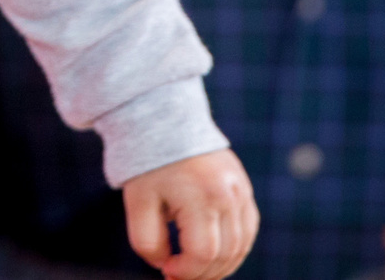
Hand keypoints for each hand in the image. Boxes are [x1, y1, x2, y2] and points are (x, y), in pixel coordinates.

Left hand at [121, 148, 257, 279]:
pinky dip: (234, 250)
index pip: (203, 253)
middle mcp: (228, 194)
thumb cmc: (147, 164)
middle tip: (177, 275)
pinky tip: (213, 256)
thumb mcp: (136, 203)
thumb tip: (167, 266)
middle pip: (224, 254)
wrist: (165, 120)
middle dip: (200, 274)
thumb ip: (147, 241)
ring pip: (241, 247)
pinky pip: (248, 230)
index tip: (165, 269)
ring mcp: (241, 191)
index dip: (185, 271)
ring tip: (194, 269)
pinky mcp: (244, 189)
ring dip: (220, 267)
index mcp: (201, 195)